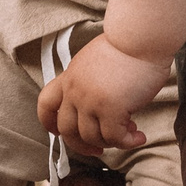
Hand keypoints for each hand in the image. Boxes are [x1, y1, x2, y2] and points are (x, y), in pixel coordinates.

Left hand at [36, 36, 166, 158]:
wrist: (140, 37)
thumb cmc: (127, 45)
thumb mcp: (96, 61)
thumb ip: (90, 81)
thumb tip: (102, 106)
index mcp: (70, 77)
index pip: (46, 104)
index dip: (49, 123)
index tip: (58, 132)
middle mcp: (75, 91)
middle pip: (67, 130)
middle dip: (82, 145)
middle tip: (99, 148)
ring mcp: (91, 102)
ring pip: (91, 138)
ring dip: (110, 143)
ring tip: (130, 133)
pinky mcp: (111, 109)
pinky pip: (114, 138)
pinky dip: (127, 142)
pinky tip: (139, 137)